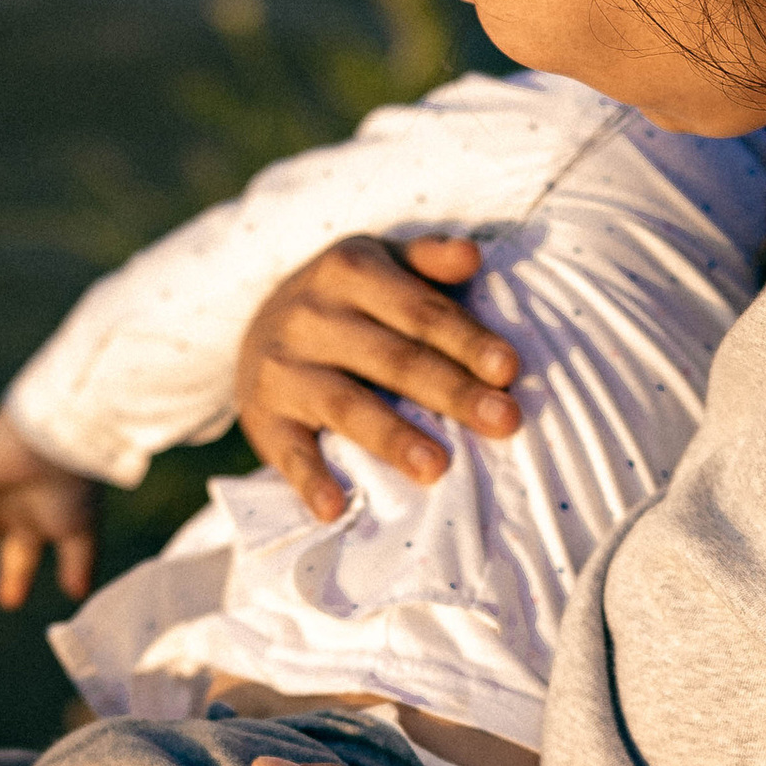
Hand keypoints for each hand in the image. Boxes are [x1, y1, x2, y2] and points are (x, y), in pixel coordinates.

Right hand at [235, 234, 527, 523]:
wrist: (255, 330)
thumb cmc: (345, 301)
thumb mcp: (379, 263)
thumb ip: (428, 259)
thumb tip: (473, 257)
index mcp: (351, 270)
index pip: (420, 310)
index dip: (467, 339)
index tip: (510, 369)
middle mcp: (312, 315)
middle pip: (394, 358)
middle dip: (452, 391)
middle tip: (504, 421)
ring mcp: (283, 369)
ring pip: (345, 404)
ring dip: (392, 437)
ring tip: (437, 468)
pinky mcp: (262, 417)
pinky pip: (289, 452)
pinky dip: (310, 480)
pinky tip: (336, 508)